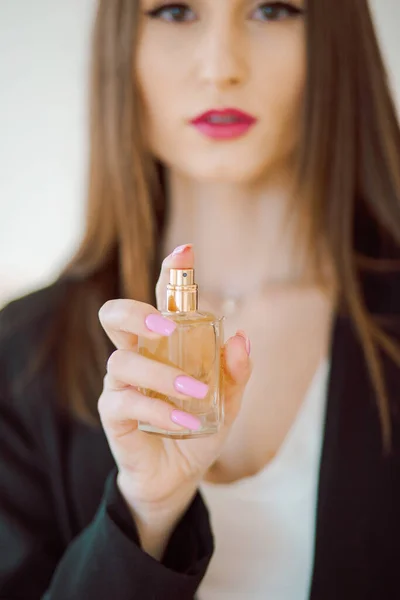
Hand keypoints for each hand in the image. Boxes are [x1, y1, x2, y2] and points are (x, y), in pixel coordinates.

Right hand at [98, 245, 251, 556]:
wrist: (178, 476)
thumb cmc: (198, 428)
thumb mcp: (228, 402)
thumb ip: (235, 373)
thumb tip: (240, 338)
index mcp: (165, 345)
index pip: (161, 300)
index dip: (170, 274)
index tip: (185, 251)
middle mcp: (138, 356)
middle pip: (115, 315)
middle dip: (137, 312)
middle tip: (168, 327)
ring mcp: (121, 384)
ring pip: (122, 361)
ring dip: (162, 375)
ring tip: (197, 393)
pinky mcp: (113, 414)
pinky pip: (124, 402)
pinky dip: (158, 409)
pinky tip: (183, 421)